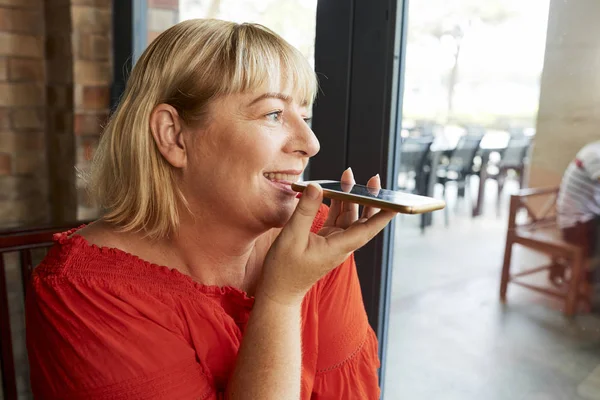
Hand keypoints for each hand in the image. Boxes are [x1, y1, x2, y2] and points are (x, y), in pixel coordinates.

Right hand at [259, 172, 395, 305]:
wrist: (278, 291)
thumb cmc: (284, 269)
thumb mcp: (292, 236)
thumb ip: (305, 211)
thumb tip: (317, 187)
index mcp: (338, 247)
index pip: (367, 229)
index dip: (384, 214)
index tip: (397, 201)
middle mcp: (341, 245)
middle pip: (362, 220)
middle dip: (369, 199)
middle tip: (373, 179)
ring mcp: (334, 243)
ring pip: (349, 217)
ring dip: (350, 198)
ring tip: (348, 177)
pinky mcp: (325, 241)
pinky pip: (336, 220)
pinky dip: (336, 205)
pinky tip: (333, 191)